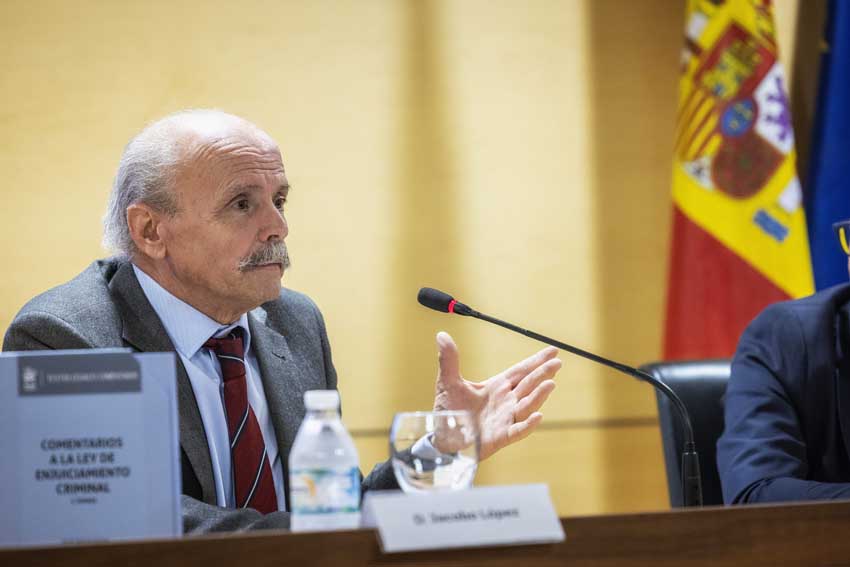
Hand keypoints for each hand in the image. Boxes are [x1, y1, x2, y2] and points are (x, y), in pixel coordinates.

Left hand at [432, 331, 560, 460]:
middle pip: (528, 385)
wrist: (442, 438)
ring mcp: (505, 419)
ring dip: (538, 396)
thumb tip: (441, 335)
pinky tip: (538, 416)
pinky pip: (517, 430)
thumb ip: (449, 360)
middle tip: (557, 363)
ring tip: (550, 384)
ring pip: (526, 405)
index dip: (536, 360)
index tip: (553, 351)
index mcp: (497, 387)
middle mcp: (505, 402)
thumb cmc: (449, 411)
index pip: (521, 371)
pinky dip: (528, 424)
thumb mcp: (448, 382)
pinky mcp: (500, 437)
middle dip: (542, 374)